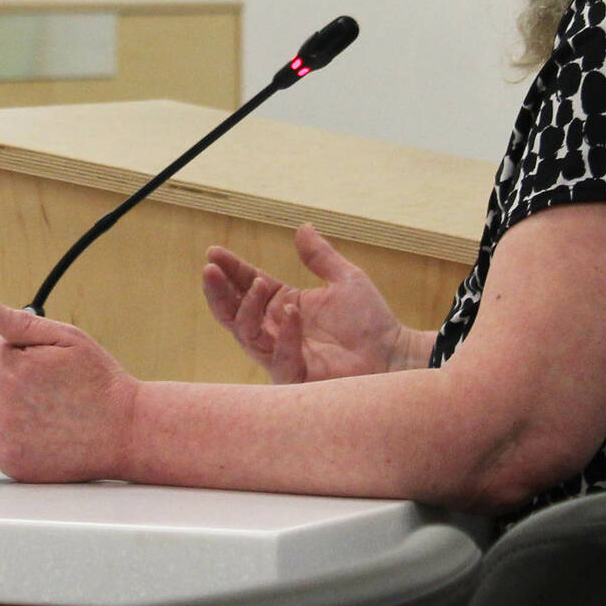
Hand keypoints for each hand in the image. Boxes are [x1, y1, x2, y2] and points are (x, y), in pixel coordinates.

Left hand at [0, 300, 138, 482]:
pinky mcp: (9, 461)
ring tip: (29, 402)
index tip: (34, 359)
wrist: (126, 432)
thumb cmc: (101, 384)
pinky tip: (30, 424)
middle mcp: (3, 406)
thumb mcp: (69, 339)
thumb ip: (23, 323)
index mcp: (16, 371)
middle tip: (28, 379)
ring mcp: (4, 438)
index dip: (10, 349)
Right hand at [200, 223, 418, 383]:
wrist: (395, 353)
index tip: (214, 251)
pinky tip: (292, 312)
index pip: (247, 286)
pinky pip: (280, 359)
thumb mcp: (346, 279)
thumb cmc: (371, 321)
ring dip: (248, 309)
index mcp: (284, 307)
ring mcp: (284, 355)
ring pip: (247, 336)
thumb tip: (302, 227)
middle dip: (219, 292)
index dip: (230, 270)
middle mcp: (277, 331)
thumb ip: (320, 257)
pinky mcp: (297, 377)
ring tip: (260, 284)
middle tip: (210, 270)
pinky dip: (285, 335)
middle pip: (234, 314)